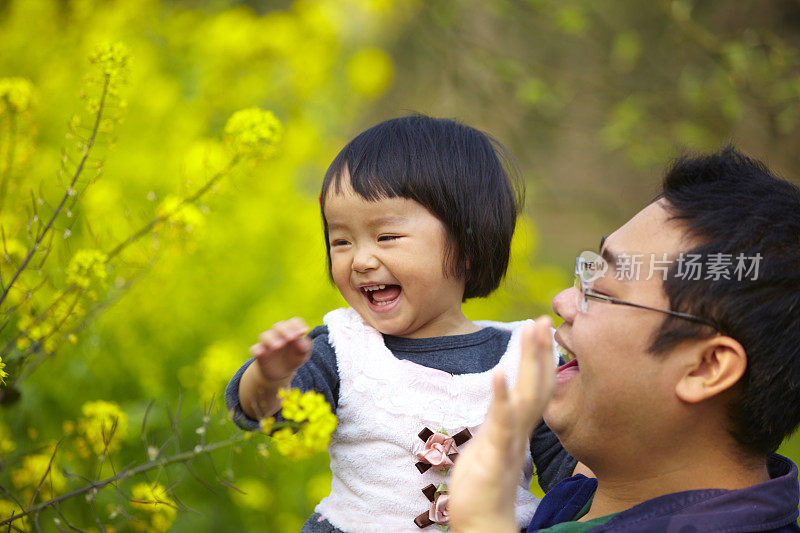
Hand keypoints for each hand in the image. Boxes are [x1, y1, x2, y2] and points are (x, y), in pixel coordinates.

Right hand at [249, 317, 312, 383]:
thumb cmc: (295, 358)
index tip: (303, 332)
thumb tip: (299, 341)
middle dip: (284, 330)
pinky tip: (261, 353)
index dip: (298, 325)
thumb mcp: (303, 354)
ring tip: (278, 346)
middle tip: (290, 338)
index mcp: (291, 331)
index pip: (294, 322)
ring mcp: (267, 343)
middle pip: (279, 325)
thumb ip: (305, 346)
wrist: (282, 372)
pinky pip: (255, 349)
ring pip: (265, 335)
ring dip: (271, 339)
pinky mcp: (259, 353)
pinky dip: (257, 350)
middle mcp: (278, 334)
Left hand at [449, 317, 555, 532]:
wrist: (484, 524)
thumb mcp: (492, 444)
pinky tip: (501, 373)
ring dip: (529, 361)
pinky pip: (501, 422)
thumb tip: (504, 401)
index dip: (540, 358)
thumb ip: (501, 421)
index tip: (540, 329)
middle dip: (540, 351)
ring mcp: (509, 441)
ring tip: (531, 330)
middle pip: (537, 384)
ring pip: (526, 396)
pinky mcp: (495, 455)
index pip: (535, 386)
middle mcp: (519, 431)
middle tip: (544, 318)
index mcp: (517, 427)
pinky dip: (502, 397)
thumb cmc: (485, 486)